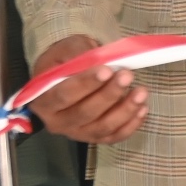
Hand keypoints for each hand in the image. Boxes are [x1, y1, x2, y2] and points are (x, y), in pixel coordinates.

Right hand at [27, 33, 145, 143]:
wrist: (69, 75)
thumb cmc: (65, 62)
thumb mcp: (66, 49)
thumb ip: (77, 53)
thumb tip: (97, 60)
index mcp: (43, 100)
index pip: (64, 95)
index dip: (86, 84)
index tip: (107, 70)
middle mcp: (57, 122)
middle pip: (85, 113)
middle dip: (109, 95)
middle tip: (127, 76)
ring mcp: (77, 133)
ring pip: (102, 127)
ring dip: (125, 110)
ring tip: (141, 92)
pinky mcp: (95, 137)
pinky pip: (115, 136)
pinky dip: (130, 124)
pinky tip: (142, 108)